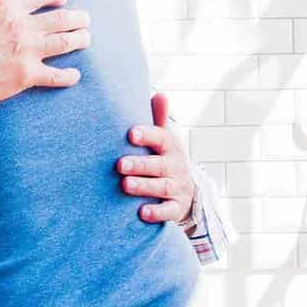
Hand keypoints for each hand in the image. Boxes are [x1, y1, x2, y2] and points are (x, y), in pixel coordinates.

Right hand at [0, 0, 90, 117]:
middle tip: (85, 19)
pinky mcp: (28, 76)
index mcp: (8, 7)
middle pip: (62, 19)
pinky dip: (68, 76)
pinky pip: (56, 76)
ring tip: (86, 38)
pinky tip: (75, 75)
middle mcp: (24, 27)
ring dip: (80, 39)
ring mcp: (29, 52)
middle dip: (78, 17)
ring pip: (65, 43)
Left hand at [117, 93, 195, 223]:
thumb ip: (159, 119)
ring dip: (145, 186)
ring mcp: (178, 187)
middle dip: (141, 164)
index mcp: (171, 147)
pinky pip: (169, 211)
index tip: (131, 134)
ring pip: (163, 187)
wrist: (185, 190)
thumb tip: (160, 94)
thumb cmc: (164, 158)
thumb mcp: (164, 139)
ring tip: (126, 185)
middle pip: (160, 165)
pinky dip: (157, 212)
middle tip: (120, 164)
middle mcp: (176, 166)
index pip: (162, 138)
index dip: (148, 135)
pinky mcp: (177, 208)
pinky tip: (142, 212)